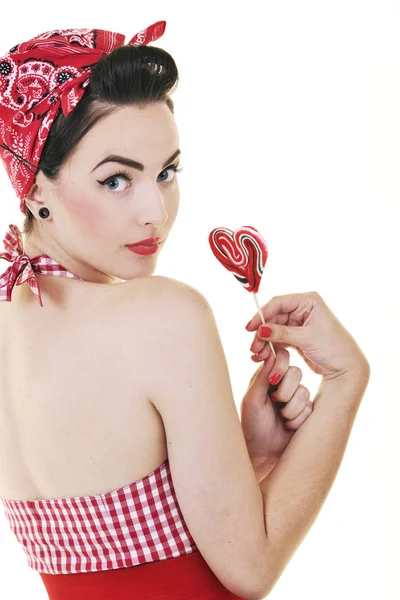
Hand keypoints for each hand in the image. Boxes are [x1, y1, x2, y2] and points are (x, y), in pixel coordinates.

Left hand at [240, 348, 312, 465]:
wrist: (263, 452)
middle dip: (286, 390)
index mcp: (267, 377)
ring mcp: (296, 397)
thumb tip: (269, 354)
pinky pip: (311, 408)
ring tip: (281, 418)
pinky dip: (298, 418)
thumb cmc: (252, 425)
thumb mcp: (252, 400)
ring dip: (291, 408)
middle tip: (275, 402)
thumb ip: (261, 377)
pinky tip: (288, 426)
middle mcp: (283, 384)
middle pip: (296, 372)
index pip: (281, 357)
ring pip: (305, 391)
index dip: (281, 365)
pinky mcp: (307, 412)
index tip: (274, 381)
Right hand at [246, 291, 369, 379]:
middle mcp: (303, 308)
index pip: (278, 303)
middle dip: (262, 332)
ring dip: (264, 342)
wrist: (346, 368)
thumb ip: (281, 333)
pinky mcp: (297, 335)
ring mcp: (299, 322)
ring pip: (274, 329)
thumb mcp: (306, 339)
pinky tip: (263, 356)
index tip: (250, 328)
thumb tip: (260, 330)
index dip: (262, 314)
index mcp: (308, 301)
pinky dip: (270, 347)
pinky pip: (278, 338)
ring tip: (257, 356)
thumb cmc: (333, 348)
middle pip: (273, 317)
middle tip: (253, 348)